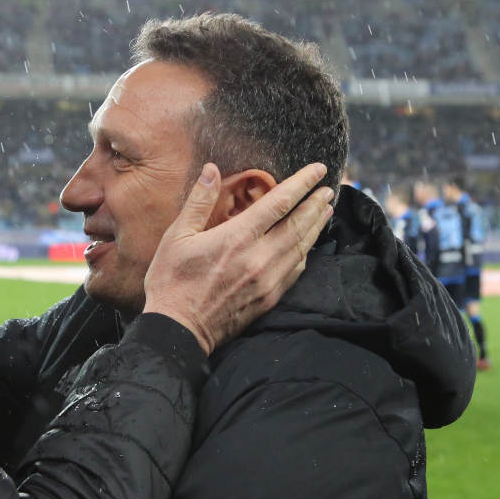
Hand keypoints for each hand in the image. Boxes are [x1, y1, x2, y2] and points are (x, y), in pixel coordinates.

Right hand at [143, 163, 332, 353]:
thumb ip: (199, 200)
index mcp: (237, 238)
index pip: (280, 203)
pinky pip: (295, 270)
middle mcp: (259, 258)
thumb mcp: (176, 236)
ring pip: (302, 247)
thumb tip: (212, 169)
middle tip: (328, 189)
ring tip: (325, 211)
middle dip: (315, 204)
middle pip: (299, 224)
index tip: (317, 170)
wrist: (179, 329)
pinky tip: (307, 245)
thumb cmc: (171, 281)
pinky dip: (305, 252)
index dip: (302, 183)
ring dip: (316, 226)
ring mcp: (268, 280)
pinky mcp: (270, 298)